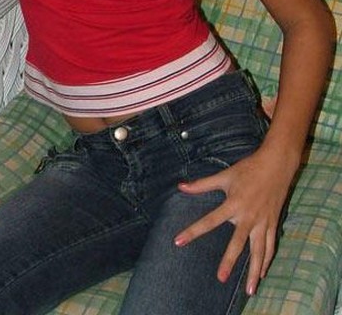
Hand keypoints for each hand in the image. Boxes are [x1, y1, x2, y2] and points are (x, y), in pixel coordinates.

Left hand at [173, 146, 295, 295]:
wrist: (277, 164)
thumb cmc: (248, 169)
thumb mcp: (224, 175)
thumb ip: (202, 184)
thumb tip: (181, 186)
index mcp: (233, 203)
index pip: (210, 220)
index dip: (193, 231)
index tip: (178, 241)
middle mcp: (248, 216)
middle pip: (238, 242)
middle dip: (229, 261)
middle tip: (220, 278)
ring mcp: (262, 221)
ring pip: (258, 251)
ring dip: (254, 271)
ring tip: (249, 291)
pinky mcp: (272, 223)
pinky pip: (270, 246)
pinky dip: (266, 261)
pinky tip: (262, 274)